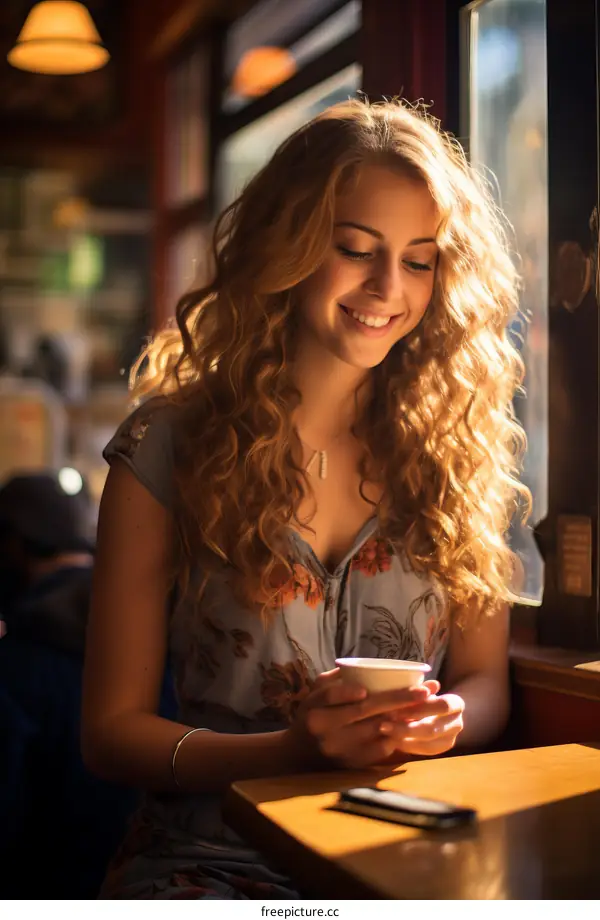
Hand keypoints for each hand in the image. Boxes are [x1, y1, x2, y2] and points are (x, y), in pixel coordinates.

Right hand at [285, 669, 433, 769]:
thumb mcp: (314, 695)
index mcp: (315, 710)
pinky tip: (410, 724)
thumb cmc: (312, 716)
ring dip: (403, 716)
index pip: (331, 696)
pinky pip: (380, 749)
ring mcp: (342, 750)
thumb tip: (363, 666)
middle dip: (396, 699)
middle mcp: (326, 731)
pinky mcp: (354, 764)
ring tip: (424, 706)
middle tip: (422, 691)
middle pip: (363, 711)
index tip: (366, 688)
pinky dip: (396, 735)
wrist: (300, 755)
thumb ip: (334, 681)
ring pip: (377, 730)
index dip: (347, 692)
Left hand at [382, 680, 464, 757]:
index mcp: (457, 704)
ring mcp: (451, 740)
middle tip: (383, 725)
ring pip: (427, 744)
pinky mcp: (441, 751)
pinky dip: (406, 746)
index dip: (419, 708)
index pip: (442, 706)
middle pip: (432, 728)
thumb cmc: (425, 696)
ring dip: (403, 739)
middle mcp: (458, 724)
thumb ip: (420, 690)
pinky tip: (391, 740)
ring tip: (385, 733)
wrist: (440, 711)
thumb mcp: (423, 690)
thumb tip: (421, 687)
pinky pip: (422, 751)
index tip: (396, 708)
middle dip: (406, 728)